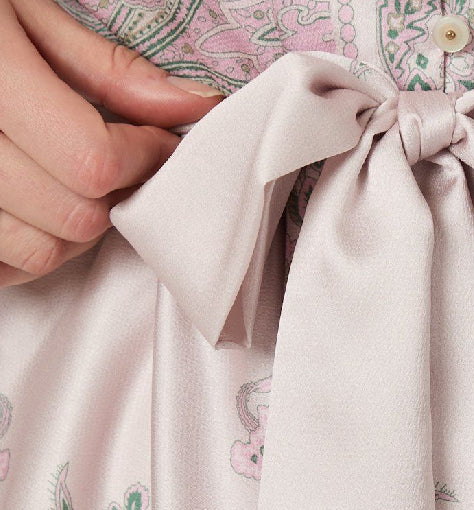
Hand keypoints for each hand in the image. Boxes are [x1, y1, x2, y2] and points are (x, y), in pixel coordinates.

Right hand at [0, 0, 222, 285]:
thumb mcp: (19, 1)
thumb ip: (101, 66)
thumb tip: (188, 107)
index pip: (89, 161)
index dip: (141, 157)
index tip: (157, 141)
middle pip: (72, 216)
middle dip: (115, 195)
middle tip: (123, 159)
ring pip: (38, 254)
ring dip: (76, 229)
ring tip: (75, 180)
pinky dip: (28, 250)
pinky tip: (31, 206)